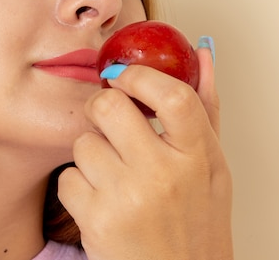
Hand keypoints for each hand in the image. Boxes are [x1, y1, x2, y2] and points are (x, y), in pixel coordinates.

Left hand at [58, 47, 232, 259]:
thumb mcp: (212, 168)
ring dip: (91, 154)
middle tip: (106, 121)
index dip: (140, 76)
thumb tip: (202, 56)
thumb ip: (205, 111)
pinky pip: (67, 176)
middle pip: (109, 107)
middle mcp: (163, 175)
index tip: (123, 74)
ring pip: (83, 142)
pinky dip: (77, 186)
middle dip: (100, 108)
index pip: (172, 96)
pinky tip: (99, 201)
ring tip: (112, 176)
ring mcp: (127, 198)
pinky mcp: (96, 219)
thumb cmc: (194, 221)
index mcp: (197, 158)